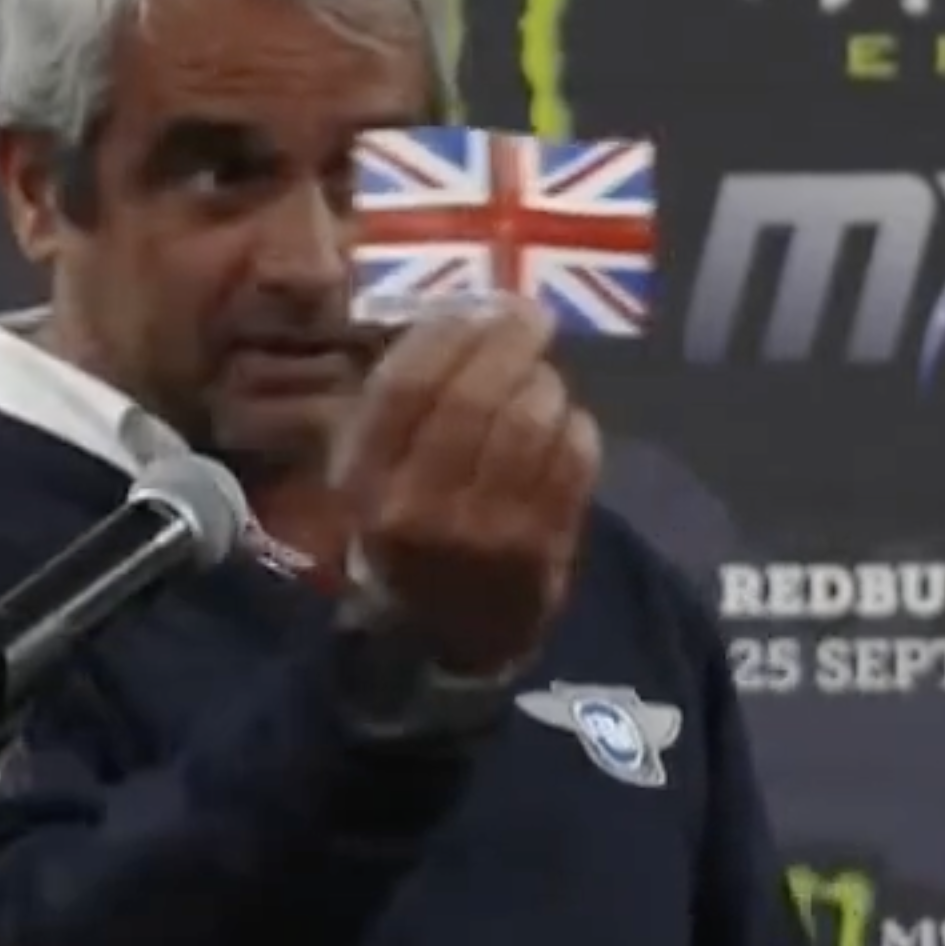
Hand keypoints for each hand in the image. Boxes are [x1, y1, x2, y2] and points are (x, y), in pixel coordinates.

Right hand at [335, 297, 597, 675]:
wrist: (441, 639)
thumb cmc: (404, 537)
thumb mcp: (371, 479)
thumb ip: (399, 407)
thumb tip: (459, 316)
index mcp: (369, 486)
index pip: (407, 387)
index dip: (447, 333)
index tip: (475, 306)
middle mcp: (423, 510)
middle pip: (475, 397)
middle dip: (510, 342)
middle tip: (530, 318)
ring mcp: (488, 533)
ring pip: (529, 424)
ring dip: (544, 385)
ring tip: (541, 380)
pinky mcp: (542, 550)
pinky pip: (572, 462)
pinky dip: (575, 428)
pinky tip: (562, 425)